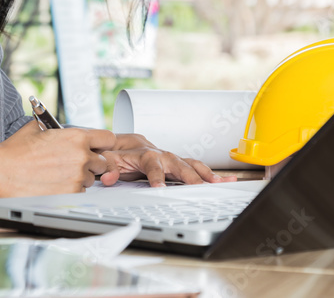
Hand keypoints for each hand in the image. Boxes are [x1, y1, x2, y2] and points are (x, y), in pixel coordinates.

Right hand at [0, 120, 115, 196]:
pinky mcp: (70, 194)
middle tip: (72, 165)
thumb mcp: (37, 128)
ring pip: (89, 180)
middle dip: (90, 164)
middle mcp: (81, 156)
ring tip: (56, 176)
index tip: (96, 148)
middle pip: (101, 162)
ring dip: (78, 179)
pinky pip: (79, 193)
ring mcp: (77, 177)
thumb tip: (58, 127)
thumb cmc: (15, 151)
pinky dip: (69, 191)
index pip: (108, 138)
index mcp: (76, 137)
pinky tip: (53, 186)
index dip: (101, 144)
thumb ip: (55, 127)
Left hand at [97, 133, 237, 187]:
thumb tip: (107, 177)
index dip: (156, 176)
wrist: (124, 144)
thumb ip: (108, 168)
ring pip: (191, 165)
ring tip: (221, 183)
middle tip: (199, 187)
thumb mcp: (109, 160)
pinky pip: (197, 169)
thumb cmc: (118, 153)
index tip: (159, 188)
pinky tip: (227, 181)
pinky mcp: (179, 166)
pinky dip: (211, 175)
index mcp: (145, 154)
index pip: (151, 164)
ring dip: (206, 174)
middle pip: (178, 164)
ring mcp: (172, 160)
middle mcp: (162, 155)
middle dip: (189, 176)